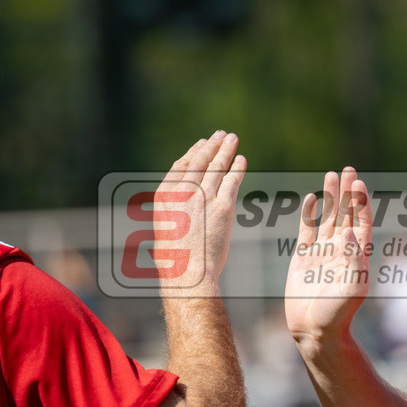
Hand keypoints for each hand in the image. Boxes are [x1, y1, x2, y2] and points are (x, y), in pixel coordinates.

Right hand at [155, 131, 246, 295]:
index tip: (201, 143)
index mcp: (164, 195)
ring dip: (227, 150)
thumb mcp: (165, 228)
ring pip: (217, 166)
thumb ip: (174, 210)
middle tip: (221, 134)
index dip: (193, 152)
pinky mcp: (222, 206)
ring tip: (233, 139)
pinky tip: (242, 160)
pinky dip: (238, 168)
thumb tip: (183, 206)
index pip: (181, 165)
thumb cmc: (175, 258)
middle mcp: (183, 191)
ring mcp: (203, 196)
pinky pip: (232, 180)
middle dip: (212, 145)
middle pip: (200, 161)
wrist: (187, 272)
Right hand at [285, 167, 372, 343]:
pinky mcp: (303, 258)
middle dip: (348, 192)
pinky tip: (312, 199)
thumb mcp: (353, 287)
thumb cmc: (338, 313)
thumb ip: (353, 258)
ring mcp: (322, 252)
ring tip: (331, 175)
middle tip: (348, 169)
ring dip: (330, 197)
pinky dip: (309, 215)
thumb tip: (348, 231)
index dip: (361, 202)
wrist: (314, 331)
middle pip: (346, 214)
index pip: (362, 222)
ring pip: (327, 218)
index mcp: (357, 255)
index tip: (359, 183)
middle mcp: (342, 250)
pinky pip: (307, 230)